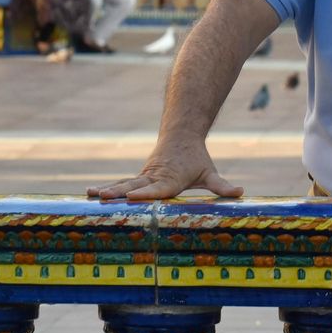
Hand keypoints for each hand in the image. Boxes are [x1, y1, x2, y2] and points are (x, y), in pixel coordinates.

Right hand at [87, 138, 242, 200]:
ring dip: (108, 190)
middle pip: (134, 185)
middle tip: (103, 197)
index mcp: (171, 179)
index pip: (158, 188)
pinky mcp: (138, 177)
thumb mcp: (210, 173)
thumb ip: (222, 186)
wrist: (181, 134)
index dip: (146, 193)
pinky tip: (91, 195)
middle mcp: (154, 177)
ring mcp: (144, 176)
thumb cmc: (196, 159)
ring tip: (92, 194)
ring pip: (123, 183)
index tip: (132, 195)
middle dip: (118, 192)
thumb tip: (240, 192)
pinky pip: (120, 183)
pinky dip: (107, 189)